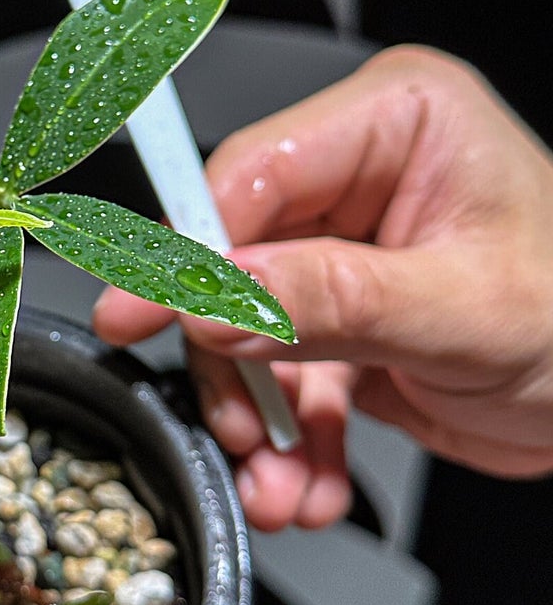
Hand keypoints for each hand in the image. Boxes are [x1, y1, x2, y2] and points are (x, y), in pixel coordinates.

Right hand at [93, 47, 552, 529]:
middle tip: (237, 425)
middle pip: (230, 261)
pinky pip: (281, 380)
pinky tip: (307, 482)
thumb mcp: (462, 309)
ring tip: (278, 479)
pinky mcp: (341, 322)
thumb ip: (328, 299)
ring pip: (245, 333)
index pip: (249, 174)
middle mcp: (361, 180)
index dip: (187, 251)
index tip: (143, 315)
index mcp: (397, 122)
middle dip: (230, 360)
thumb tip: (210, 296)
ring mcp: (346, 254)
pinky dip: (288, 442)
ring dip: (256, 419)